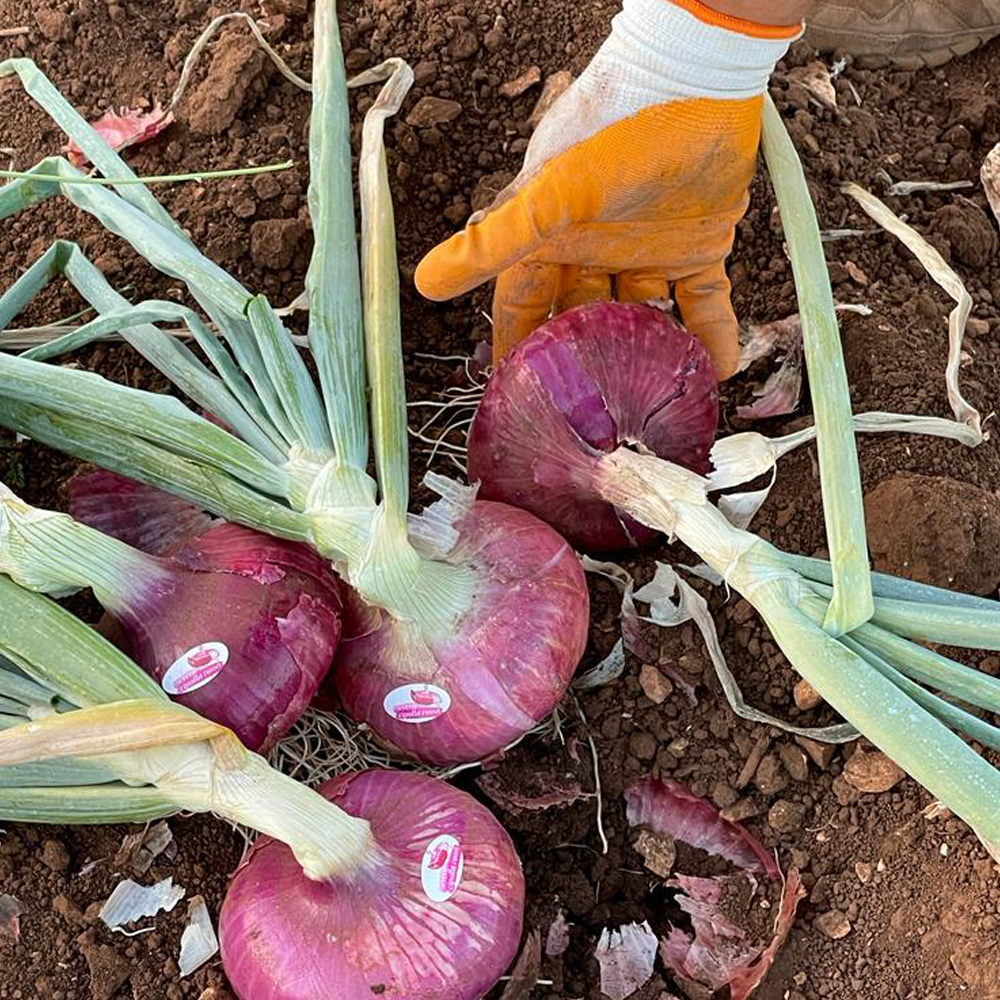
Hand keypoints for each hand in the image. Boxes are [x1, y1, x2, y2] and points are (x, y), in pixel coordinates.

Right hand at [415, 0, 800, 379]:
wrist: (695, 80)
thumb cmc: (613, 133)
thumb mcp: (547, 200)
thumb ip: (491, 245)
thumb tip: (425, 284)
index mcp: (551, 242)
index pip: (524, 308)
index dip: (519, 349)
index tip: (518, 399)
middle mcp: (593, 253)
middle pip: (581, 323)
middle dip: (584, 366)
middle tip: (591, 418)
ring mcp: (645, 253)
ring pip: (641, 321)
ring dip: (648, 358)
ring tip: (653, 408)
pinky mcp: (696, 247)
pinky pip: (703, 303)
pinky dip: (712, 334)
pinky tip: (719, 370)